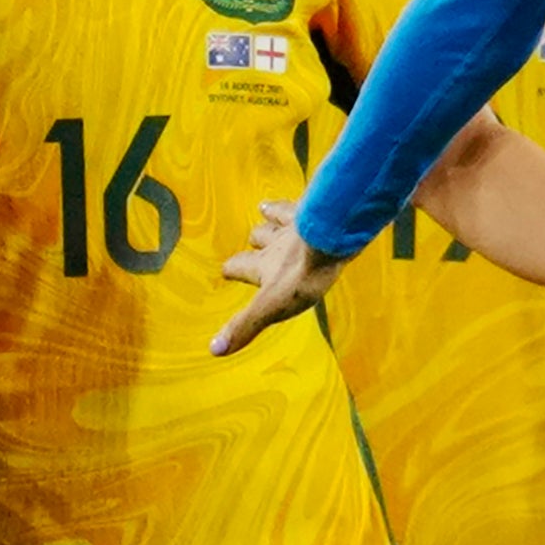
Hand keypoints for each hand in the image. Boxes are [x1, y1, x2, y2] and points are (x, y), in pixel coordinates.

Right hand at [211, 200, 346, 355]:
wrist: (331, 240)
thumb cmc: (302, 275)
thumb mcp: (272, 306)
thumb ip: (245, 325)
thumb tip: (213, 350)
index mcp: (263, 265)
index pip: (240, 266)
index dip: (232, 269)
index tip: (226, 271)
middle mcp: (275, 243)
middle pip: (259, 238)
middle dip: (255, 241)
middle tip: (252, 240)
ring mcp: (295, 226)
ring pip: (276, 218)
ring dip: (271, 217)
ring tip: (266, 210)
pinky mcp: (316, 213)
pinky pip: (303, 202)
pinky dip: (297, 199)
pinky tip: (306, 194)